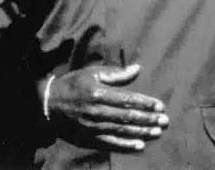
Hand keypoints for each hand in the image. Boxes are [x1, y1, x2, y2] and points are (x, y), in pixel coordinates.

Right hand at [44, 64, 168, 151]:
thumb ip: (115, 73)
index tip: (160, 106)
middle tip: (164, 121)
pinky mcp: (89, 138)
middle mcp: (97, 111)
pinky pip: (110, 143)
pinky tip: (140, 145)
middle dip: (148, 119)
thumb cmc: (73, 85)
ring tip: (157, 132)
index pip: (127, 99)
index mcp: (98, 93)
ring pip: (122, 130)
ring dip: (142, 132)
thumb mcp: (92, 73)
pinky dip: (126, 145)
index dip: (145, 103)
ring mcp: (93, 127)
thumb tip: (137, 69)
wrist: (49, 104)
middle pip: (128, 116)